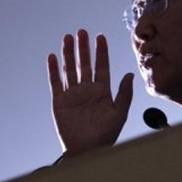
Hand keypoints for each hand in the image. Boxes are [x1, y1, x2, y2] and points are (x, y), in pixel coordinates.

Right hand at [47, 29, 133, 155]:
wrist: (87, 150)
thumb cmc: (106, 134)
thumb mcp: (119, 113)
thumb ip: (124, 93)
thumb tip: (129, 74)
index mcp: (102, 91)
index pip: (102, 66)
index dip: (101, 51)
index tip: (100, 36)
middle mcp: (87, 90)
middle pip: (85, 64)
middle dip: (83, 47)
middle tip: (82, 31)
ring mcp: (73, 94)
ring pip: (70, 69)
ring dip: (68, 53)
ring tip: (67, 37)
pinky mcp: (59, 101)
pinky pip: (56, 82)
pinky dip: (53, 69)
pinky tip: (52, 56)